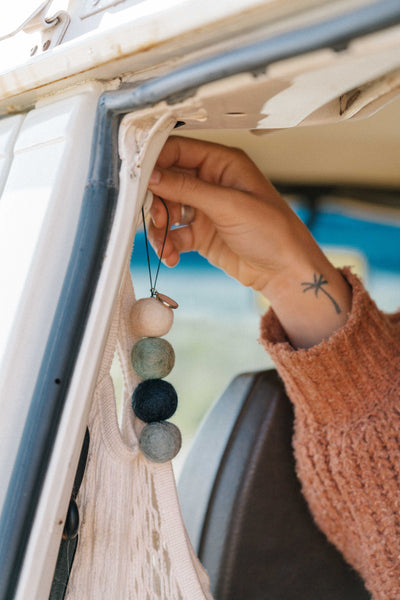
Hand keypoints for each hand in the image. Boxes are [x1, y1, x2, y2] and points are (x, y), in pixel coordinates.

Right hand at [148, 136, 350, 347]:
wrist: (285, 272)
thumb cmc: (274, 232)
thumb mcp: (229, 206)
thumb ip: (188, 189)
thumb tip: (153, 175)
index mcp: (223, 163)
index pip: (179, 151)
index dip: (155, 161)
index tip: (137, 177)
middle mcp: (211, 182)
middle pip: (167, 182)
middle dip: (157, 201)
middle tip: (155, 217)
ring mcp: (205, 209)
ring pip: (167, 210)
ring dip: (160, 228)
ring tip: (165, 245)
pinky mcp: (201, 234)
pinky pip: (174, 234)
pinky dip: (169, 245)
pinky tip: (173, 256)